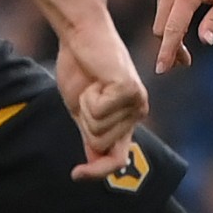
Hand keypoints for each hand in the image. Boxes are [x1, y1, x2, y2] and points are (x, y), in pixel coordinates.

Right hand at [49, 7, 149, 181]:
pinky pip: (97, 111)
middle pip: (98, 142)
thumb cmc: (80, 69)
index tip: (76, 175)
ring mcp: (136, 103)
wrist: (80, 37)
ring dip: (85, 106)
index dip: (96, 172)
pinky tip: (96, 79)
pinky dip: (88, 97)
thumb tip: (93, 168)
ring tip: (92, 84)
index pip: (115, 161)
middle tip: (86, 94)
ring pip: (97, 128)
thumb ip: (90, 136)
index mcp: (126, 121)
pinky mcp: (130, 91)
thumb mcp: (81, 110)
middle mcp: (136, 114)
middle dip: (83, 120)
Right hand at [150, 0, 212, 72]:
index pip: (172, 30)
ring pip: (160, 14)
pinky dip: (170, 14)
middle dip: (170, 46)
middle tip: (186, 63)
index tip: (161, 71)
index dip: (167, 52)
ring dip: (170, 30)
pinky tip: (186, 19)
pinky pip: (163, 1)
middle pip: (161, 26)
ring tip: (187, 46)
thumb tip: (204, 43)